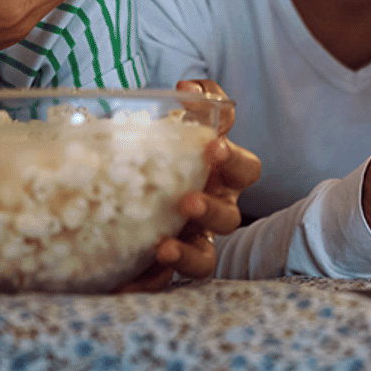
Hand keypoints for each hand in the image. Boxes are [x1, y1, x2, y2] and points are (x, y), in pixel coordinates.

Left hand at [116, 80, 261, 290]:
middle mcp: (214, 209)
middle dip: (212, 210)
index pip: (244, 168)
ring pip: (206, 259)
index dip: (233, 160)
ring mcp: (192, 241)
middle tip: (189, 202)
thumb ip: (193, 102)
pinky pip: (163, 283)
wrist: (129, 184)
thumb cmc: (168, 150)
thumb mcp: (180, 121)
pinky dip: (148, 281)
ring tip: (164, 247)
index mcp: (221, 175)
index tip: (212, 147)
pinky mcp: (164, 267)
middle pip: (230, 217)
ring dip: (188, 254)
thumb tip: (189, 88)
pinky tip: (125, 281)